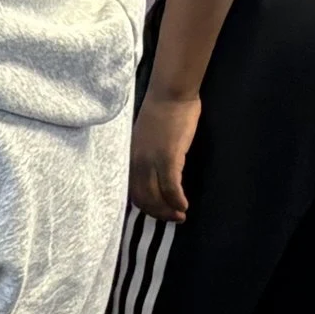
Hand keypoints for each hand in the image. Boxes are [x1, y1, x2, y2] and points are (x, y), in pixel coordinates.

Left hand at [129, 93, 198, 220]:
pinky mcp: (168, 157)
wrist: (170, 94)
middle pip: (143, 198)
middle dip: (157, 213)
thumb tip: (154, 170)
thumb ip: (146, 155)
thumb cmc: (162, 111)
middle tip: (172, 219)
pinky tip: (184, 205)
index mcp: (130, 159)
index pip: (132, 191)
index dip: (145, 206)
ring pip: (156, 196)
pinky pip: (170, 186)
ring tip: (180, 216)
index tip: (156, 212)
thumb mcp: (146, 138)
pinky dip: (177, 199)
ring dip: (168, 210)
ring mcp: (151, 161)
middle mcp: (136, 164)